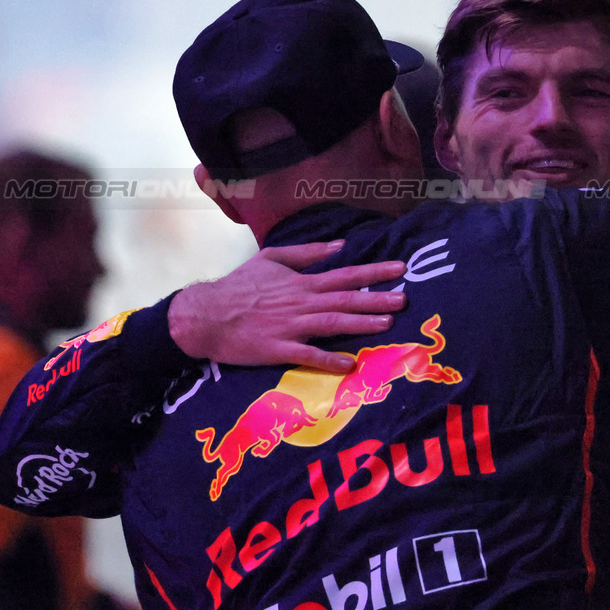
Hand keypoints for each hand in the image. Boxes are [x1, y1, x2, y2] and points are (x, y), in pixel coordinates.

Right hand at [169, 241, 406, 371]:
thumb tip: (340, 245)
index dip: (374, 272)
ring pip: (332, 323)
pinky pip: (307, 355)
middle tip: (405, 299)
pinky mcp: (278, 349)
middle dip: (377, 299)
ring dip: (361, 323)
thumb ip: (307, 252)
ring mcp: (291, 327)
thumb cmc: (238, 286)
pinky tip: (349, 364)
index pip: (345, 274)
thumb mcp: (271, 258)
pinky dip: (328, 360)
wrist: (204, 315)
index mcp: (302, 282)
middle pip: (345, 299)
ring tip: (388, 324)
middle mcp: (301, 302)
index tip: (400, 268)